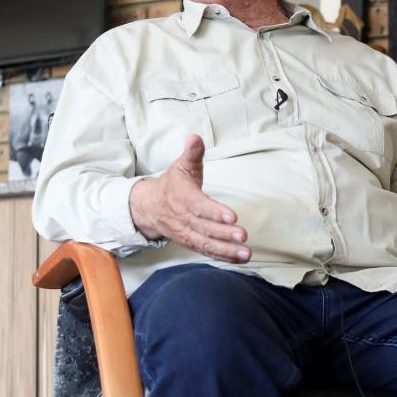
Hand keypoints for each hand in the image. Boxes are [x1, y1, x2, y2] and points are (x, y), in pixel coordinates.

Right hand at [129, 135, 250, 262]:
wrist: (149, 207)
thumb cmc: (172, 185)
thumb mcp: (181, 166)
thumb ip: (191, 154)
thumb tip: (195, 138)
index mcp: (181, 197)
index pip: (198, 206)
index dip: (214, 212)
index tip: (232, 216)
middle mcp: (182, 218)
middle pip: (204, 228)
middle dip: (224, 234)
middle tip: (243, 236)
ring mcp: (186, 233)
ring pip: (206, 244)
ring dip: (226, 250)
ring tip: (246, 253)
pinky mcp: (190, 243)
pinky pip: (206, 251)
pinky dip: (223, 257)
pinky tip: (240, 258)